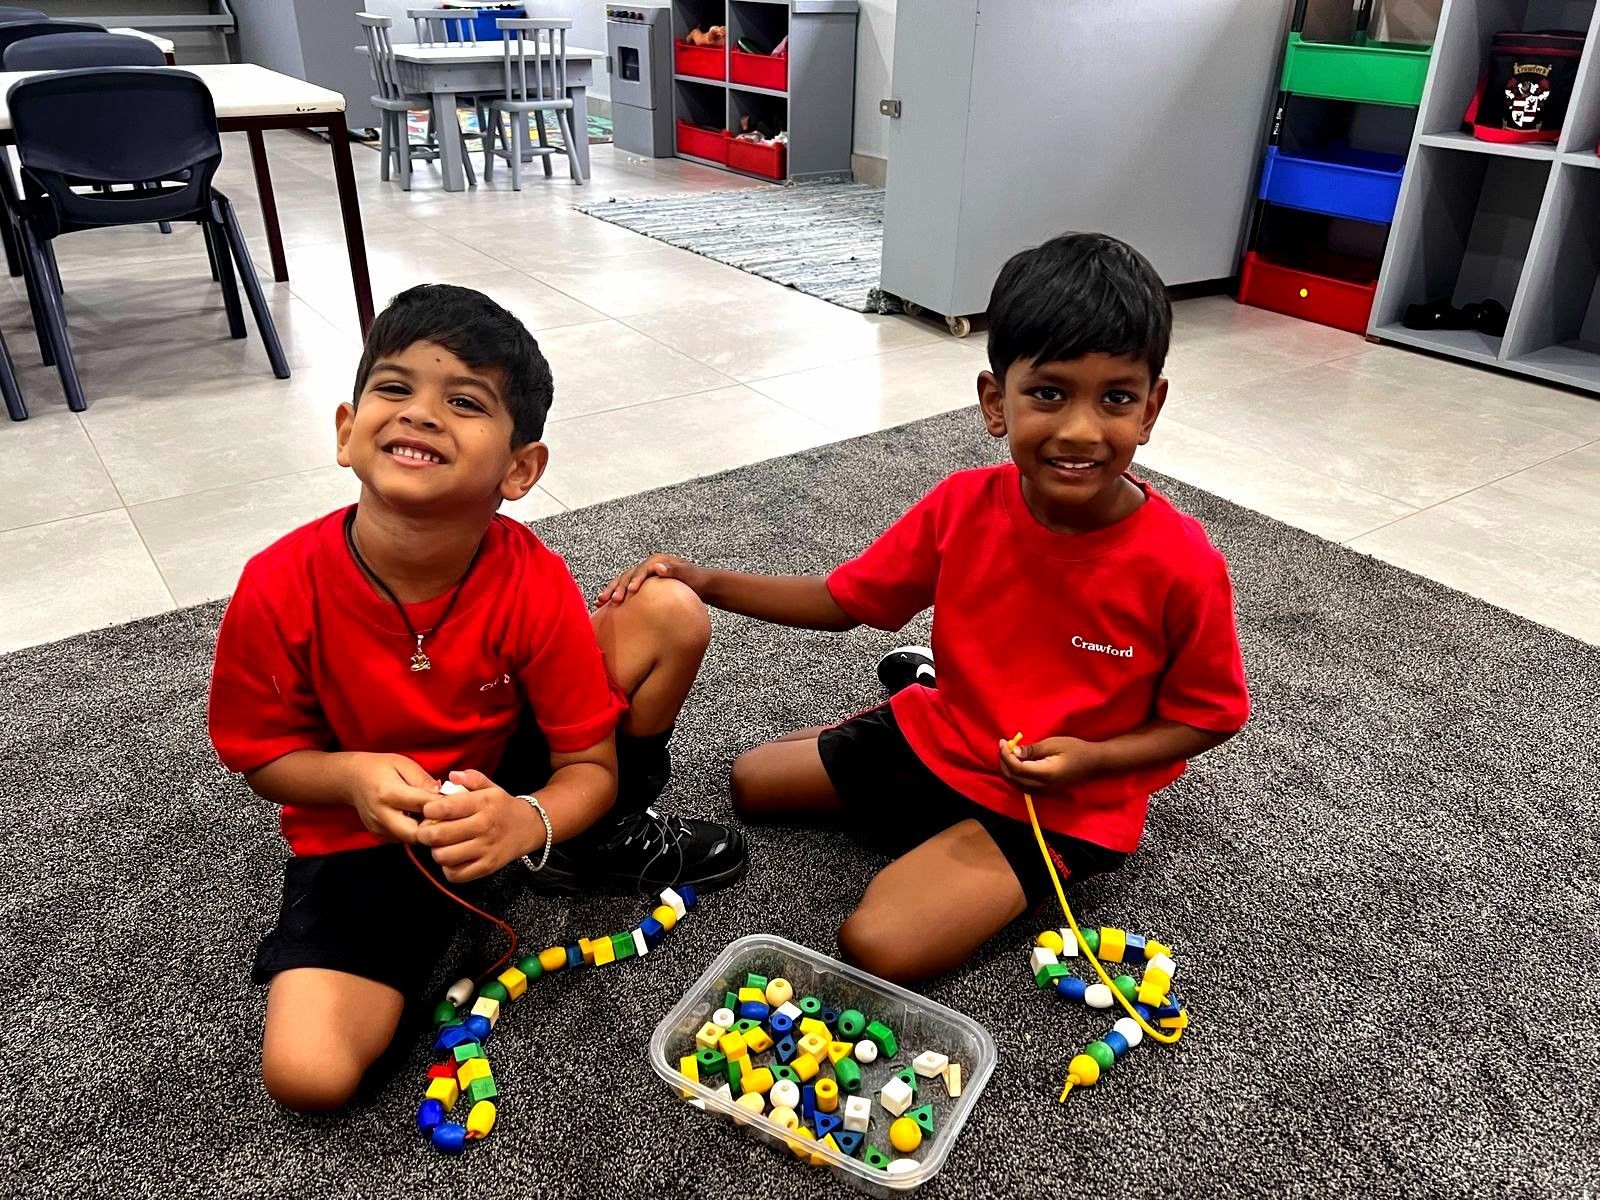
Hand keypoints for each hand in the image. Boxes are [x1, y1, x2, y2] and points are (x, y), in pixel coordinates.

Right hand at [345, 753, 439, 842]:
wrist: (352, 779)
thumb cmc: (381, 768)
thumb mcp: (404, 764)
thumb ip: (423, 780)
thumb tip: (443, 794)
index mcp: (388, 793)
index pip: (423, 805)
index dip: (443, 805)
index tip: (456, 802)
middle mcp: (381, 814)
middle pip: (415, 833)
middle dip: (433, 827)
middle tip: (445, 816)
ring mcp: (378, 828)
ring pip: (410, 839)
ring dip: (424, 830)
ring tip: (432, 816)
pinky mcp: (379, 835)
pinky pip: (403, 839)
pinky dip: (414, 831)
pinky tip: (418, 818)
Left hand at [416, 770, 545, 882]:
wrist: (530, 827)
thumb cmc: (502, 806)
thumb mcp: (490, 787)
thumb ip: (471, 778)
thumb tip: (452, 776)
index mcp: (484, 803)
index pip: (445, 807)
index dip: (428, 810)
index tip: (428, 810)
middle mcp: (484, 826)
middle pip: (438, 835)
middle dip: (425, 833)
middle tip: (427, 830)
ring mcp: (486, 849)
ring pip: (444, 856)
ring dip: (436, 851)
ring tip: (441, 844)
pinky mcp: (487, 867)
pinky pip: (455, 874)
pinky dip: (448, 868)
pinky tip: (453, 858)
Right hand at [596, 553, 704, 607]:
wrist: (700, 585)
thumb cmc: (696, 581)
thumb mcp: (690, 575)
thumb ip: (676, 570)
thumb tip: (658, 567)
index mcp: (658, 560)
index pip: (643, 569)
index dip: (635, 579)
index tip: (631, 591)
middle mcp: (648, 565)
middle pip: (629, 574)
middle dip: (618, 587)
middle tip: (614, 600)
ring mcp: (643, 574)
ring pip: (622, 580)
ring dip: (611, 590)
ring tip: (600, 601)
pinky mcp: (641, 584)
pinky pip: (624, 588)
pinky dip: (614, 595)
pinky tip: (602, 605)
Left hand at [998, 736, 1103, 794]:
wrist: (1094, 763)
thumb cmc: (1076, 749)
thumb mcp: (1053, 744)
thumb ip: (1032, 750)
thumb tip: (1013, 752)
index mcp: (1047, 774)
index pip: (1018, 769)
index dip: (1006, 756)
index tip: (1003, 742)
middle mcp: (1043, 787)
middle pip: (1014, 779)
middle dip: (1004, 762)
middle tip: (1003, 745)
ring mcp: (1044, 792)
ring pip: (1016, 784)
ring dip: (1008, 769)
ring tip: (1007, 752)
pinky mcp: (1045, 791)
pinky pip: (1023, 786)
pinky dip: (1015, 775)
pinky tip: (1016, 762)